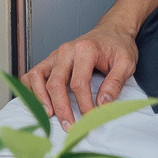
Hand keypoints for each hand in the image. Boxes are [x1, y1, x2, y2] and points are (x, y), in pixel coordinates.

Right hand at [23, 20, 140, 125]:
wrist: (111, 31)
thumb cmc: (118, 46)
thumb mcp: (126, 63)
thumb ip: (115, 83)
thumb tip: (103, 104)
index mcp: (85, 49)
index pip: (79, 83)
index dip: (83, 104)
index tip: (90, 119)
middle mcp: (66, 50)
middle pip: (56, 83)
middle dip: (62, 108)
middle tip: (69, 126)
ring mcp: (55, 55)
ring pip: (37, 77)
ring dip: (40, 99)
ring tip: (49, 115)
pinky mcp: (50, 60)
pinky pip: (32, 74)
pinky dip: (30, 89)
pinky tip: (39, 103)